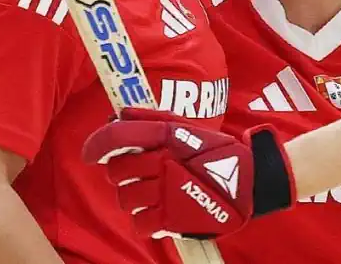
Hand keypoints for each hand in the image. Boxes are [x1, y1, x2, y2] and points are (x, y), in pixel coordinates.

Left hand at [82, 108, 294, 238]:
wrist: (251, 182)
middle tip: (137, 174)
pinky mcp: (175, 219)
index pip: (117, 137)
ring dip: (133, 197)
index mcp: (166, 135)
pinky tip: (157, 213)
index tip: (89, 154)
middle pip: (117, 171)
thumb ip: (150, 121)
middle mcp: (163, 161)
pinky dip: (145, 221)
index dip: (96, 145)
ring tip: (151, 194)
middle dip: (121, 173)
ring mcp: (167, 191)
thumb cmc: (215, 153)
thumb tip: (117, 116)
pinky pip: (140, 223)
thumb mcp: (185, 128)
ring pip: (126, 198)